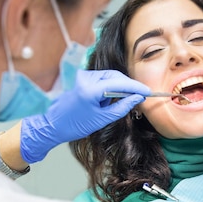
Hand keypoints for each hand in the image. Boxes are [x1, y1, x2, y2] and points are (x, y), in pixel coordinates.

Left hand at [20, 69, 149, 162]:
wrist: (54, 125)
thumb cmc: (76, 125)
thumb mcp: (102, 119)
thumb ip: (122, 107)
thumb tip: (138, 98)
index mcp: (90, 89)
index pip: (119, 83)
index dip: (135, 87)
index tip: (148, 92)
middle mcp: (86, 78)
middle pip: (116, 77)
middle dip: (129, 86)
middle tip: (141, 96)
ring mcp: (84, 76)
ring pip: (111, 76)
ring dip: (119, 87)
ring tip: (123, 100)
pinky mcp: (83, 78)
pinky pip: (103, 78)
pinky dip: (110, 87)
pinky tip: (110, 99)